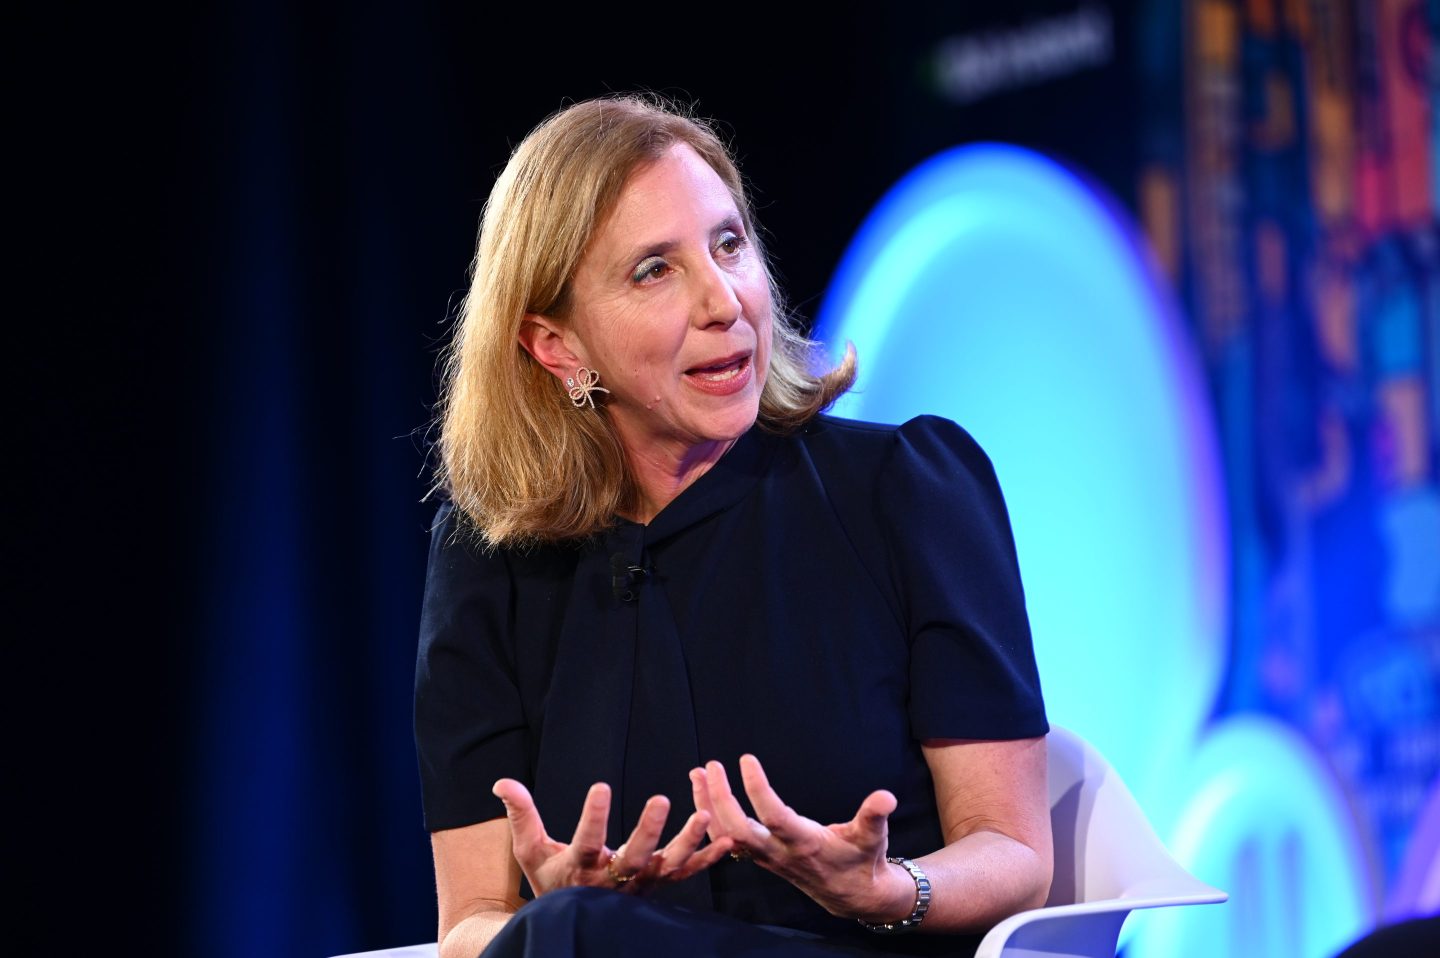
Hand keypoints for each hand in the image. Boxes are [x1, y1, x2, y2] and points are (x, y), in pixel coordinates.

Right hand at [492, 778, 732, 895]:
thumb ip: (521, 815)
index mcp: (579, 870)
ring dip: (687, 841)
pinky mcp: (659, 886)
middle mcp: (612, 882)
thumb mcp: (530, 850)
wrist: (572, 922)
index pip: (586, 842)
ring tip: (703, 814)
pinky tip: (726, 839)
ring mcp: (640, 887)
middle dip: (648, 829)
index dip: (594, 816)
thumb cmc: (550, 880)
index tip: (601, 786)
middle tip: (660, 799)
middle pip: (634, 858)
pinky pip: (687, 874)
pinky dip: (707, 858)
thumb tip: (501, 782)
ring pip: (667, 866)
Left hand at [691, 756, 915, 922]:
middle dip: (720, 798)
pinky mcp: (761, 855)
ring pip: (727, 835)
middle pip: (739, 829)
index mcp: (805, 843)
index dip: (758, 789)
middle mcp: (780, 852)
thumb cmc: (862, 859)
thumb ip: (874, 816)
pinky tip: (704, 792)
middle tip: (711, 765)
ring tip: (697, 773)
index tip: (745, 759)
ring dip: (708, 805)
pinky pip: (728, 838)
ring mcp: (767, 856)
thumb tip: (886, 797)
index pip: (774, 816)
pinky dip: (713, 815)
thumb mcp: (873, 837)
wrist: (853, 894)